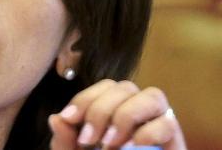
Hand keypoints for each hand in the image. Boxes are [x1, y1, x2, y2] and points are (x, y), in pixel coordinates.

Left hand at [48, 79, 185, 148]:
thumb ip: (65, 140)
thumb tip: (56, 118)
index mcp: (114, 112)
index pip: (104, 87)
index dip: (85, 98)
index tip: (68, 119)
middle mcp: (138, 114)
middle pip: (125, 87)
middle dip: (101, 109)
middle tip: (89, 141)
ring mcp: (158, 126)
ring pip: (153, 95)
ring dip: (126, 115)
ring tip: (110, 143)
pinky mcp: (175, 144)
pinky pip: (169, 123)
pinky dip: (149, 132)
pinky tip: (133, 147)